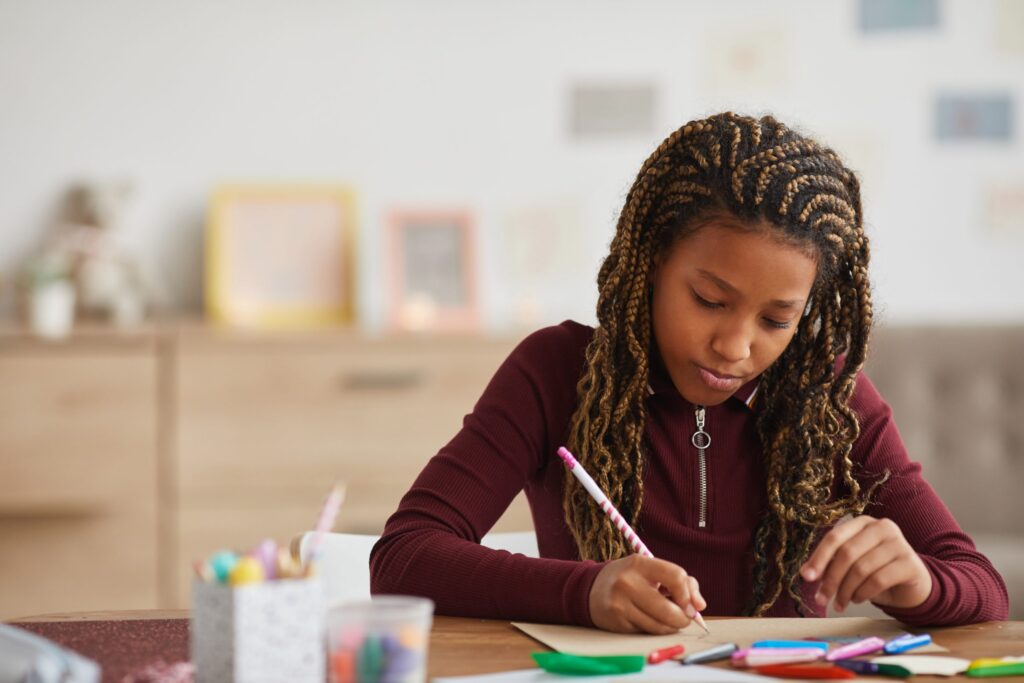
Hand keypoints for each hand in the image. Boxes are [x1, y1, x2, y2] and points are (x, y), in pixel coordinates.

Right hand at [589, 554, 705, 633]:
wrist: (592, 589)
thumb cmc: (631, 579)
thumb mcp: (652, 571)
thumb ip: (681, 582)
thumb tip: (700, 606)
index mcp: (639, 563)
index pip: (675, 576)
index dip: (688, 594)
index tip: (690, 603)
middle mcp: (628, 582)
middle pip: (669, 610)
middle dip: (683, 619)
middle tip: (684, 618)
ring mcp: (620, 604)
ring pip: (660, 626)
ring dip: (670, 627)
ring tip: (666, 619)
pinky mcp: (617, 622)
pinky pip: (647, 633)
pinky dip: (654, 630)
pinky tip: (648, 620)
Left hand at [800, 515, 931, 612]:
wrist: (914, 585)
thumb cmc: (878, 571)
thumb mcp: (853, 563)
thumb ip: (832, 562)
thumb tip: (806, 573)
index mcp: (863, 523)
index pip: (835, 537)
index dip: (819, 557)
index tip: (806, 577)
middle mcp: (882, 527)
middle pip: (847, 553)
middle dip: (831, 579)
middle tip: (821, 598)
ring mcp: (899, 543)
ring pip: (862, 569)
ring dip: (846, 590)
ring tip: (840, 602)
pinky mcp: (910, 563)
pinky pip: (878, 580)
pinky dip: (863, 593)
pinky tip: (858, 599)